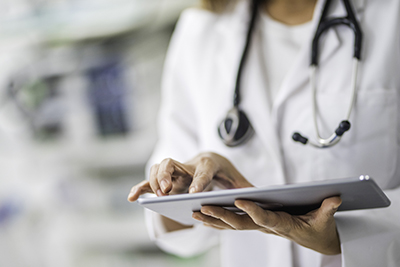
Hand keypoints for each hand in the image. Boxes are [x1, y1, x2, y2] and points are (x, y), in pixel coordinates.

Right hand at [127, 152, 252, 201]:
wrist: (209, 159)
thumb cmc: (224, 171)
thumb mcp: (237, 179)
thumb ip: (247, 188)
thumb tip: (264, 197)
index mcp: (208, 163)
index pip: (203, 170)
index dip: (199, 180)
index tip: (194, 193)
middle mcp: (189, 163)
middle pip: (174, 163)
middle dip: (168, 176)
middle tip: (167, 192)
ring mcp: (176, 169)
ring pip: (159, 167)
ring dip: (154, 180)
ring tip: (156, 197)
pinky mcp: (167, 176)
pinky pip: (150, 178)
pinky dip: (140, 186)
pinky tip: (132, 198)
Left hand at [192, 196, 341, 254]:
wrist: (319, 241)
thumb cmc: (321, 230)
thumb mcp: (327, 220)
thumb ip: (328, 209)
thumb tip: (335, 198)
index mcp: (284, 224)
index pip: (266, 218)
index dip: (253, 210)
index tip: (240, 200)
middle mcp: (268, 227)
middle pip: (242, 223)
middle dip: (221, 215)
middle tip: (202, 208)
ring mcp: (261, 227)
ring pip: (234, 225)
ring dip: (214, 219)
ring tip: (194, 213)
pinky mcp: (258, 225)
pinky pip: (235, 224)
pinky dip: (219, 221)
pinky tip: (203, 217)